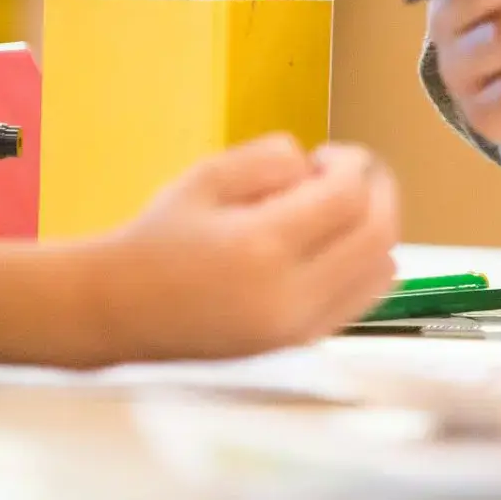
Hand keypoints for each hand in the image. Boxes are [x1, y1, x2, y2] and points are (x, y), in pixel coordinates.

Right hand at [0, 134, 399, 367]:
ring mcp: (298, 328)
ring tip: (340, 207)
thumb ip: (271, 159)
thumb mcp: (206, 176)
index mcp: (261, 247)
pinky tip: (334, 243)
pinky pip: (362, 299)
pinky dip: (365, 263)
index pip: (348, 199)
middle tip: (352, 172)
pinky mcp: (299, 345)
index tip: (331, 154)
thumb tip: (321, 168)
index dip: (354, 165)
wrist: (119, 310)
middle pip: (378, 233)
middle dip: (378, 190)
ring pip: (381, 268)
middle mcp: (289, 295)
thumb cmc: (159, 237)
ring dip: (377, 226)